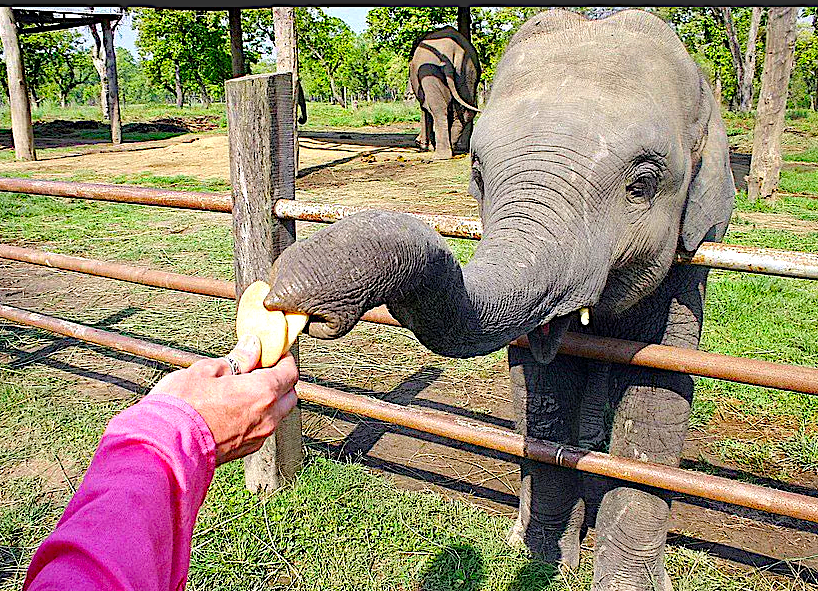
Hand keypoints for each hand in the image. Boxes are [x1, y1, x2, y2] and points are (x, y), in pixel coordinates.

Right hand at [149, 335, 298, 465]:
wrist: (163, 447)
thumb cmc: (181, 406)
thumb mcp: (206, 370)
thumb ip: (237, 359)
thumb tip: (253, 346)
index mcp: (262, 392)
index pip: (290, 372)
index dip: (284, 360)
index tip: (272, 353)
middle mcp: (268, 416)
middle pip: (289, 395)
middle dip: (280, 381)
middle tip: (259, 370)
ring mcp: (258, 436)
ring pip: (277, 414)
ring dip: (269, 400)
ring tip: (242, 389)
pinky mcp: (246, 450)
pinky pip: (262, 428)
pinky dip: (257, 416)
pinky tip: (234, 409)